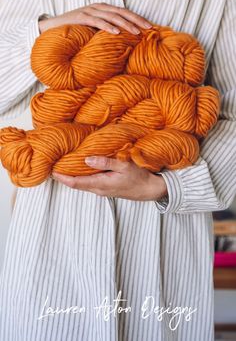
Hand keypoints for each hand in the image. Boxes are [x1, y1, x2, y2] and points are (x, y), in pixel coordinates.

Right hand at [38, 2, 151, 34]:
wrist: (51, 26)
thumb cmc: (75, 30)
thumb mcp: (94, 29)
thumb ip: (106, 30)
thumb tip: (124, 41)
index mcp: (103, 9)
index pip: (124, 12)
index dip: (137, 18)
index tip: (150, 26)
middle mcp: (98, 7)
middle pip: (121, 12)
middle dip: (136, 20)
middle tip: (148, 29)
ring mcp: (89, 11)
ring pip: (112, 16)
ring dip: (125, 24)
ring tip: (136, 32)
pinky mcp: (80, 17)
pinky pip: (97, 22)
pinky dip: (107, 26)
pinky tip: (116, 32)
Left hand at [52, 156, 167, 200]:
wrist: (150, 189)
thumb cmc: (139, 177)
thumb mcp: (124, 166)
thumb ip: (105, 163)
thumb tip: (87, 160)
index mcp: (101, 184)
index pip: (76, 183)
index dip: (62, 178)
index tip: (52, 172)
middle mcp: (99, 189)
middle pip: (77, 184)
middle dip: (64, 177)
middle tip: (54, 167)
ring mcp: (103, 190)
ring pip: (83, 184)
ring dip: (73, 176)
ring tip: (64, 166)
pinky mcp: (107, 188)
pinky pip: (90, 182)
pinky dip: (83, 176)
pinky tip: (82, 168)